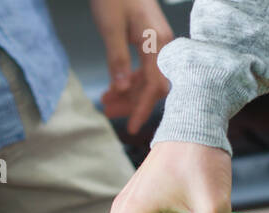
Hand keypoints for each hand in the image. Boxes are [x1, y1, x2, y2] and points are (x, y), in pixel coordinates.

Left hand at [91, 0, 174, 134]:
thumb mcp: (110, 28)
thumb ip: (117, 59)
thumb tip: (122, 89)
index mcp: (157, 42)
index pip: (154, 85)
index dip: (142, 108)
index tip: (133, 128)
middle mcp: (162, 45)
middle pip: (152, 86)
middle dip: (132, 103)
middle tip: (109, 112)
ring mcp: (157, 43)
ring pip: (147, 79)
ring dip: (128, 93)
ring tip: (106, 103)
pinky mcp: (149, 41)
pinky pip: (144, 69)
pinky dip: (128, 80)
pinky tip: (113, 87)